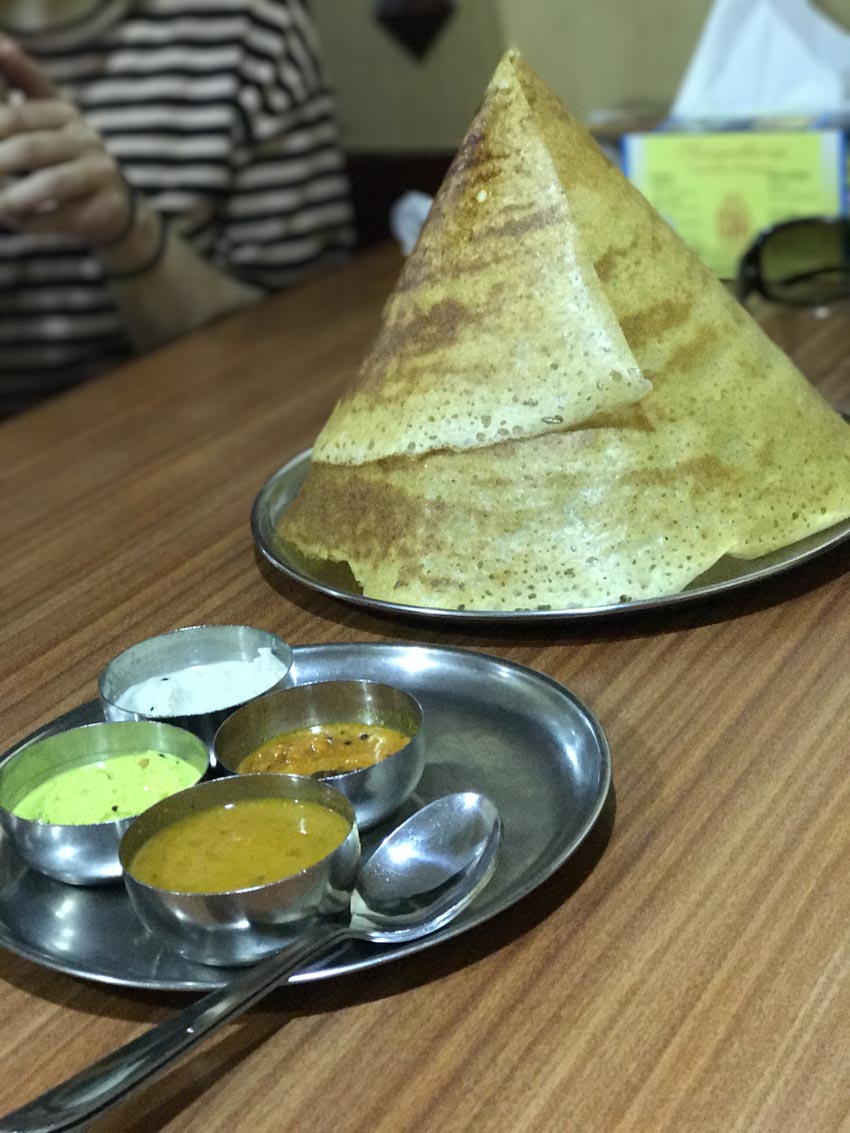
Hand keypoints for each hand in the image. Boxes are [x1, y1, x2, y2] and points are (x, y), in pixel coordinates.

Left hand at [0, 37, 130, 244]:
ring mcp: (100, 173)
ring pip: (50, 183)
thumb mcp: (44, 120)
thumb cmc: (64, 159)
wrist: (113, 207)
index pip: (15, 117)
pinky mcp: (107, 207)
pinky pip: (64, 215)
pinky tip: (14, 220)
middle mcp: (87, 139)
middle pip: (30, 150)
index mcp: (64, 113)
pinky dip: (33, 221)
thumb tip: (2, 44)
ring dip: (13, 198)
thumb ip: (20, 83)